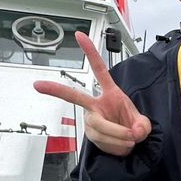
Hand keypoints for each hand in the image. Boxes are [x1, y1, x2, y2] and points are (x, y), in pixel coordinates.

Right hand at [33, 33, 151, 156]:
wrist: (130, 144)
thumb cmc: (133, 126)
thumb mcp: (143, 123)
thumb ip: (142, 126)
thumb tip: (133, 131)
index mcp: (110, 93)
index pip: (99, 70)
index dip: (90, 52)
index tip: (79, 36)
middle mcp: (96, 105)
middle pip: (75, 97)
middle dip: (55, 90)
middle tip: (37, 85)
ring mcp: (91, 120)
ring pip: (99, 127)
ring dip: (118, 136)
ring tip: (130, 140)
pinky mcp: (91, 135)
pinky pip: (102, 140)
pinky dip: (116, 145)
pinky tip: (122, 145)